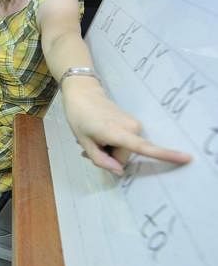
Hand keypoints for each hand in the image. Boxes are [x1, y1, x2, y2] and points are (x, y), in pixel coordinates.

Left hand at [63, 81, 190, 175]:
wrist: (84, 94)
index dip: (165, 155)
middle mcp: (133, 128)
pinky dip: (113, 143)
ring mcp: (135, 125)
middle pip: (123, 157)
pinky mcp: (134, 124)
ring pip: (125, 150)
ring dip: (110, 149)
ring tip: (95, 138)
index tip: (186, 158)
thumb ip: (101, 160)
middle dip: (109, 156)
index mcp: (119, 133)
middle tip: (91, 145)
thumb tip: (120, 171)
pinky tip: (100, 135)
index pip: (144, 148)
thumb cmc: (80, 118)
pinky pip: (126, 142)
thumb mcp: (84, 142)